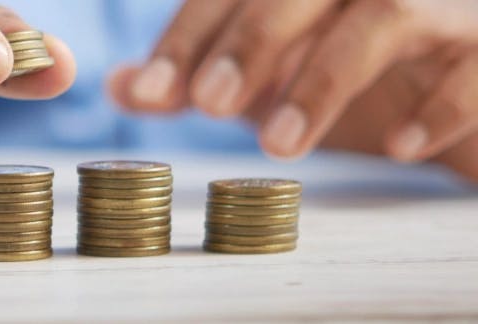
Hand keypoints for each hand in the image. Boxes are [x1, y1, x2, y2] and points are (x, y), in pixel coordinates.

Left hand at [109, 0, 477, 179]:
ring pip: (383, 17)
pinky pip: (471, 65)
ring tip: (278, 143)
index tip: (148, 92)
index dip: (188, 37)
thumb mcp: (266, 70)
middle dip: (251, 42)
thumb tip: (120, 87)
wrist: (453, 81)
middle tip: (209, 106)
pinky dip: (437, 105)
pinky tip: (399, 148)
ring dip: (324, 80)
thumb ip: (197, 73)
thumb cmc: (347, 68)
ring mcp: (438, 3)